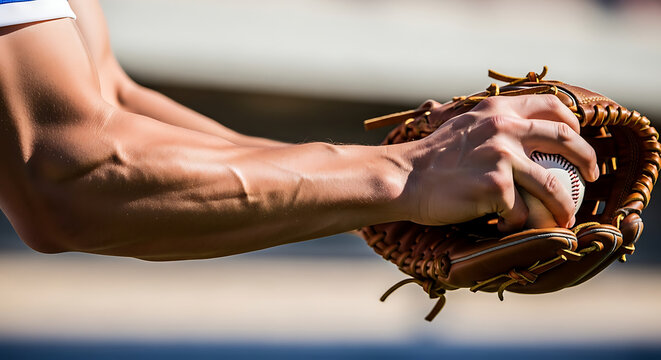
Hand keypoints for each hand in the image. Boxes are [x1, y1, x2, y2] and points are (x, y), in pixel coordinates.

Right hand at [393, 95, 598, 230]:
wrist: (405, 178)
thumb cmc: (433, 158)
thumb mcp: (466, 125)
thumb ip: (495, 123)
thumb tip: (524, 132)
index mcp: (498, 109)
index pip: (553, 105)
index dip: (573, 123)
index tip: (576, 140)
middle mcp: (504, 127)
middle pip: (566, 141)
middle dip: (587, 161)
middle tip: (591, 177)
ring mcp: (501, 157)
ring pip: (552, 187)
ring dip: (562, 208)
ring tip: (562, 219)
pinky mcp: (495, 187)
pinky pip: (521, 212)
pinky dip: (516, 224)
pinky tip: (504, 227)